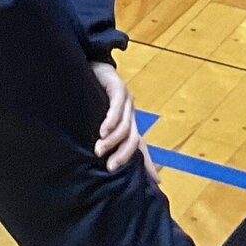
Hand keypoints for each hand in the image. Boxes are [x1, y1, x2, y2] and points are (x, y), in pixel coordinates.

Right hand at [89, 62, 157, 181]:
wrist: (87, 62)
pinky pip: (117, 106)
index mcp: (127, 123)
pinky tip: (103, 131)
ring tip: (99, 150)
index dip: (149, 165)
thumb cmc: (88, 93)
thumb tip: (92, 158)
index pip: (139, 147)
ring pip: (125, 126)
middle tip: (110, 168)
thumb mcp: (94, 119)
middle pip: (133, 140)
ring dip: (112, 140)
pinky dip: (110, 120)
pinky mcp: (118, 87)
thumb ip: (99, 136)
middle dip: (123, 155)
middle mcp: (130, 114)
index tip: (158, 183)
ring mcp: (126, 101)